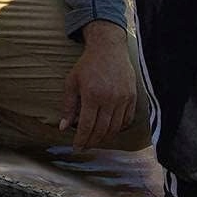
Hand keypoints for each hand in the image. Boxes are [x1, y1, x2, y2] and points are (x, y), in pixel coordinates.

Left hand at [60, 21, 135, 148]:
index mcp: (92, 95)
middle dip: (92, 142)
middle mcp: (109, 99)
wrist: (108, 48)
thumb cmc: (87, 65)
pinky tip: (111, 129)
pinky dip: (119, 128)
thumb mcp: (72, 82)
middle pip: (101, 130)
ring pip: (115, 127)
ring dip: (105, 137)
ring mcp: (123, 98)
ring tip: (96, 139)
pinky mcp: (132, 96)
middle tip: (86, 146)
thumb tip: (63, 127)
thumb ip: (68, 106)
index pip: (86, 126)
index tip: (77, 147)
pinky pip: (127, 119)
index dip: (81, 140)